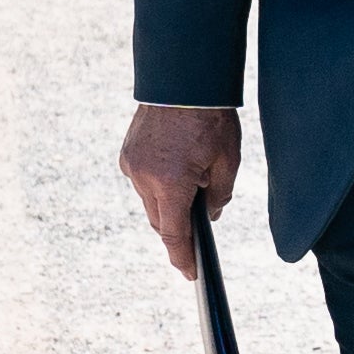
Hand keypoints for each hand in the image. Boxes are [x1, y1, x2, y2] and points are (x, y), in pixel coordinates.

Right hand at [119, 105, 241, 275]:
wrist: (182, 79)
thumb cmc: (210, 118)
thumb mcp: (227, 160)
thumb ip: (219, 195)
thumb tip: (209, 215)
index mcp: (171, 183)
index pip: (174, 234)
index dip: (182, 258)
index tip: (189, 274)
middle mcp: (144, 178)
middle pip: (160, 221)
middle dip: (177, 228)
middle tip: (198, 228)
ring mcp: (131, 165)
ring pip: (150, 201)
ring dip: (167, 203)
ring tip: (191, 184)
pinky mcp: (127, 153)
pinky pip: (143, 181)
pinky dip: (158, 184)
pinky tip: (175, 171)